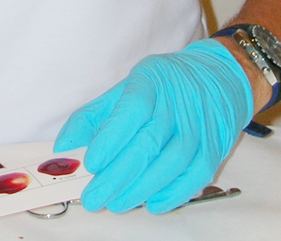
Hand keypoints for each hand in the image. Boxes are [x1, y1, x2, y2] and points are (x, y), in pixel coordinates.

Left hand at [54, 39, 252, 213]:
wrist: (217, 77)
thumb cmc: (161, 87)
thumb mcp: (126, 88)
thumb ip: (94, 116)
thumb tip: (63, 146)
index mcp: (151, 81)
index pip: (132, 110)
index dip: (111, 138)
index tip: (91, 164)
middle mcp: (178, 103)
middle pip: (149, 142)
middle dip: (118, 175)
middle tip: (93, 198)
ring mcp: (199, 127)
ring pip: (171, 163)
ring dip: (141, 188)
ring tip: (116, 203)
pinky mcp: (214, 148)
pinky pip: (195, 176)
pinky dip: (173, 194)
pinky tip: (151, 204)